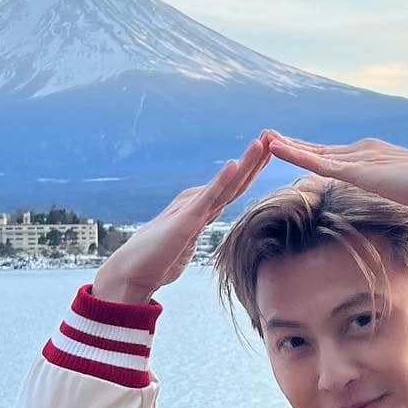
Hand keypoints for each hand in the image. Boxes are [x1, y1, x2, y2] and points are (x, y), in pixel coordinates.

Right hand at [92, 138, 271, 302]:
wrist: (132, 272)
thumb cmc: (157, 261)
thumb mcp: (184, 247)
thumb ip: (193, 237)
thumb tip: (198, 236)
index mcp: (202, 210)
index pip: (235, 188)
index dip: (254, 170)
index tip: (273, 151)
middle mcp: (198, 204)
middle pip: (235, 181)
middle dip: (255, 159)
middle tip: (274, 135)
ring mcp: (192, 210)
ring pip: (225, 185)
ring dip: (244, 163)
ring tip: (260, 142)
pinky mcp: (185, 220)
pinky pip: (206, 198)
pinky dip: (220, 181)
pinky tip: (233, 166)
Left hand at [260, 131, 407, 218]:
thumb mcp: (405, 189)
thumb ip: (391, 190)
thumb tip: (391, 198)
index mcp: (372, 156)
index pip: (334, 154)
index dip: (309, 152)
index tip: (288, 148)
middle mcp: (362, 151)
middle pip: (319, 149)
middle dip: (293, 144)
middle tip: (266, 135)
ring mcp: (360, 158)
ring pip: (315, 152)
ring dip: (288, 146)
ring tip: (264, 138)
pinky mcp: (359, 170)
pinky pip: (321, 162)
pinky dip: (297, 155)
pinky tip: (278, 149)